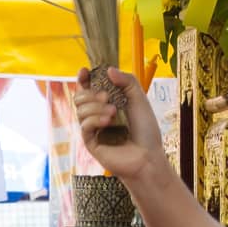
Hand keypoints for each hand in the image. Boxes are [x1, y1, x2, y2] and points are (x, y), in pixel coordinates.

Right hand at [72, 67, 168, 182]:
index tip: (85, 71)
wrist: (148, 156)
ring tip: (113, 112)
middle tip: (106, 96)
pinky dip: (95, 119)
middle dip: (90, 93)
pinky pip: (84, 125)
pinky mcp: (90, 141)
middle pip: (79, 97)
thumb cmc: (145, 130)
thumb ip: (127, 81)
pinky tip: (108, 121)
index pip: (88, 87)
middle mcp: (97, 114)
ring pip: (80, 110)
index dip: (83, 78)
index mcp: (107, 102)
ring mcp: (93, 128)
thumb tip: (108, 69)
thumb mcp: (139, 99)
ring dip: (95, 107)